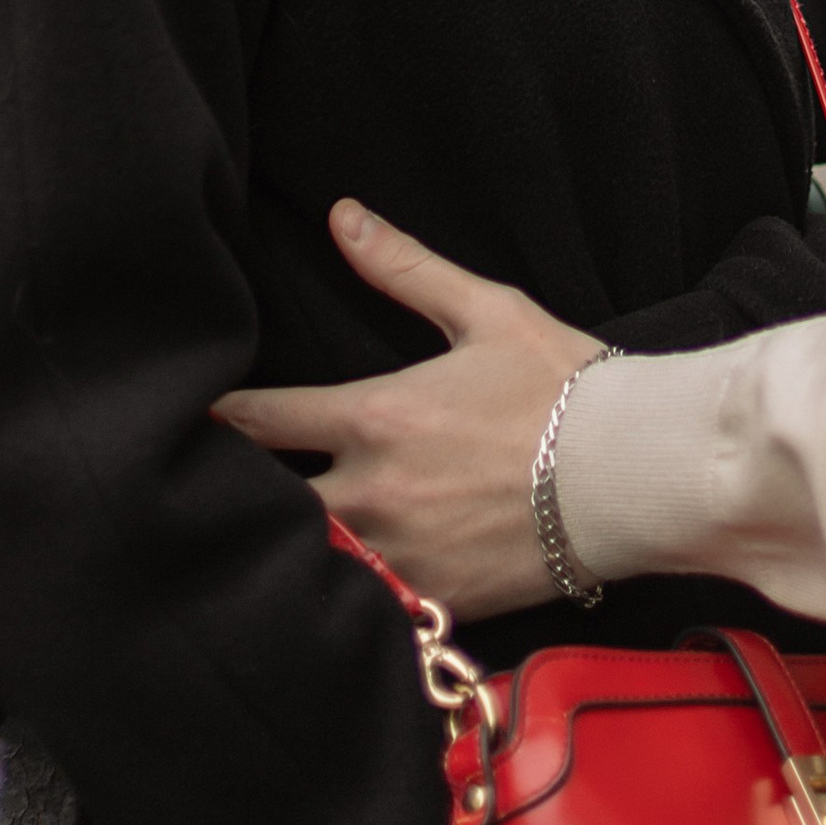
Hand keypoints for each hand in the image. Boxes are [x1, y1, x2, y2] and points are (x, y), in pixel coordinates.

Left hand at [215, 201, 600, 617]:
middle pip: (266, 502)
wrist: (639, 474)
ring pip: (309, 560)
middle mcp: (375, 493)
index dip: (217, 417)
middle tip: (201, 494)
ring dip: (280, 548)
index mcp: (377, 417)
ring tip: (248, 548)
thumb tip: (341, 216)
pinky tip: (322, 596)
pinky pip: (364, 608)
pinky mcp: (438, 603)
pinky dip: (340, 597)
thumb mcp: (487, 311)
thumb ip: (405, 268)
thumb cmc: (568, 387)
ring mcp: (403, 556)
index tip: (186, 416)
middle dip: (232, 496)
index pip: (261, 420)